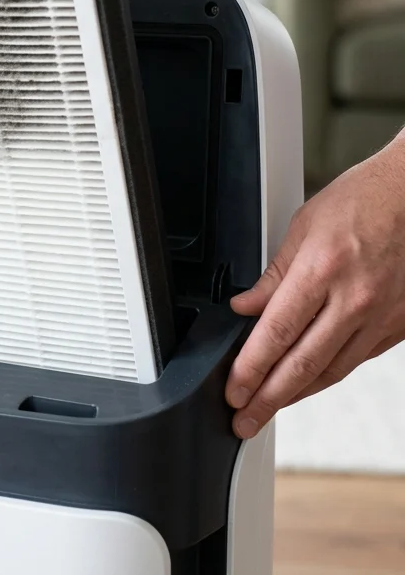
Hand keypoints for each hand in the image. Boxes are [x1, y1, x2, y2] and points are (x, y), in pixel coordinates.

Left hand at [225, 134, 404, 437]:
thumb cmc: (360, 202)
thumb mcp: (303, 228)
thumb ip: (273, 275)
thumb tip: (246, 309)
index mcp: (323, 271)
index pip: (277, 333)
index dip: (251, 368)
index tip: (233, 389)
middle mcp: (353, 300)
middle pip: (303, 364)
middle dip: (268, 397)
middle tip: (243, 419)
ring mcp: (379, 317)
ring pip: (331, 370)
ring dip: (295, 395)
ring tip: (268, 410)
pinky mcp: (396, 326)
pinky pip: (355, 361)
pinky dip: (327, 377)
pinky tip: (308, 386)